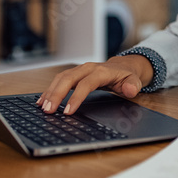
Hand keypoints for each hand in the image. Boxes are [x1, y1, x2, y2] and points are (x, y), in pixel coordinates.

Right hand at [36, 55, 151, 114]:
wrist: (123, 66)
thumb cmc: (127, 76)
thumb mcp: (134, 81)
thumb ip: (133, 86)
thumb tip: (130, 89)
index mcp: (101, 71)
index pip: (85, 84)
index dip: (76, 97)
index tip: (68, 112)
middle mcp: (87, 68)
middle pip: (68, 79)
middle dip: (56, 94)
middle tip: (48, 110)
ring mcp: (79, 70)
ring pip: (60, 78)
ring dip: (50, 92)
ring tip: (42, 107)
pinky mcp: (74, 74)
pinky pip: (59, 80)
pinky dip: (50, 90)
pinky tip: (42, 100)